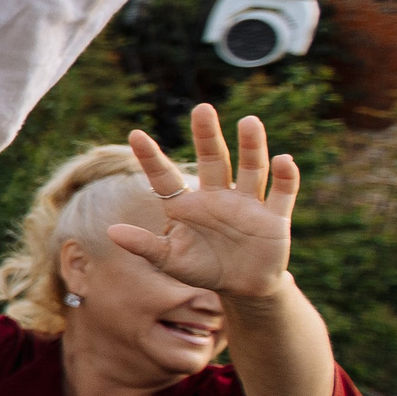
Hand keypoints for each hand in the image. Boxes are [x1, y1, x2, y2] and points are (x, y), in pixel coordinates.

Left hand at [108, 104, 297, 299]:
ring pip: (249, 169)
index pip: (165, 177)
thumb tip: (111, 231)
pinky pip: (281, 193)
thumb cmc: (201, 269)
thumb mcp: (169, 260)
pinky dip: (285, 177)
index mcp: (186, 205)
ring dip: (251, 147)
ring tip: (248, 122)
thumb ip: (144, 245)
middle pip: (212, 160)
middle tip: (202, 108)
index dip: (151, 158)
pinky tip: (283, 160)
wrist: (242, 287)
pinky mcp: (273, 217)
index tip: (135, 135)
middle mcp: (217, 196)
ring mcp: (246, 204)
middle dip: (207, 136)